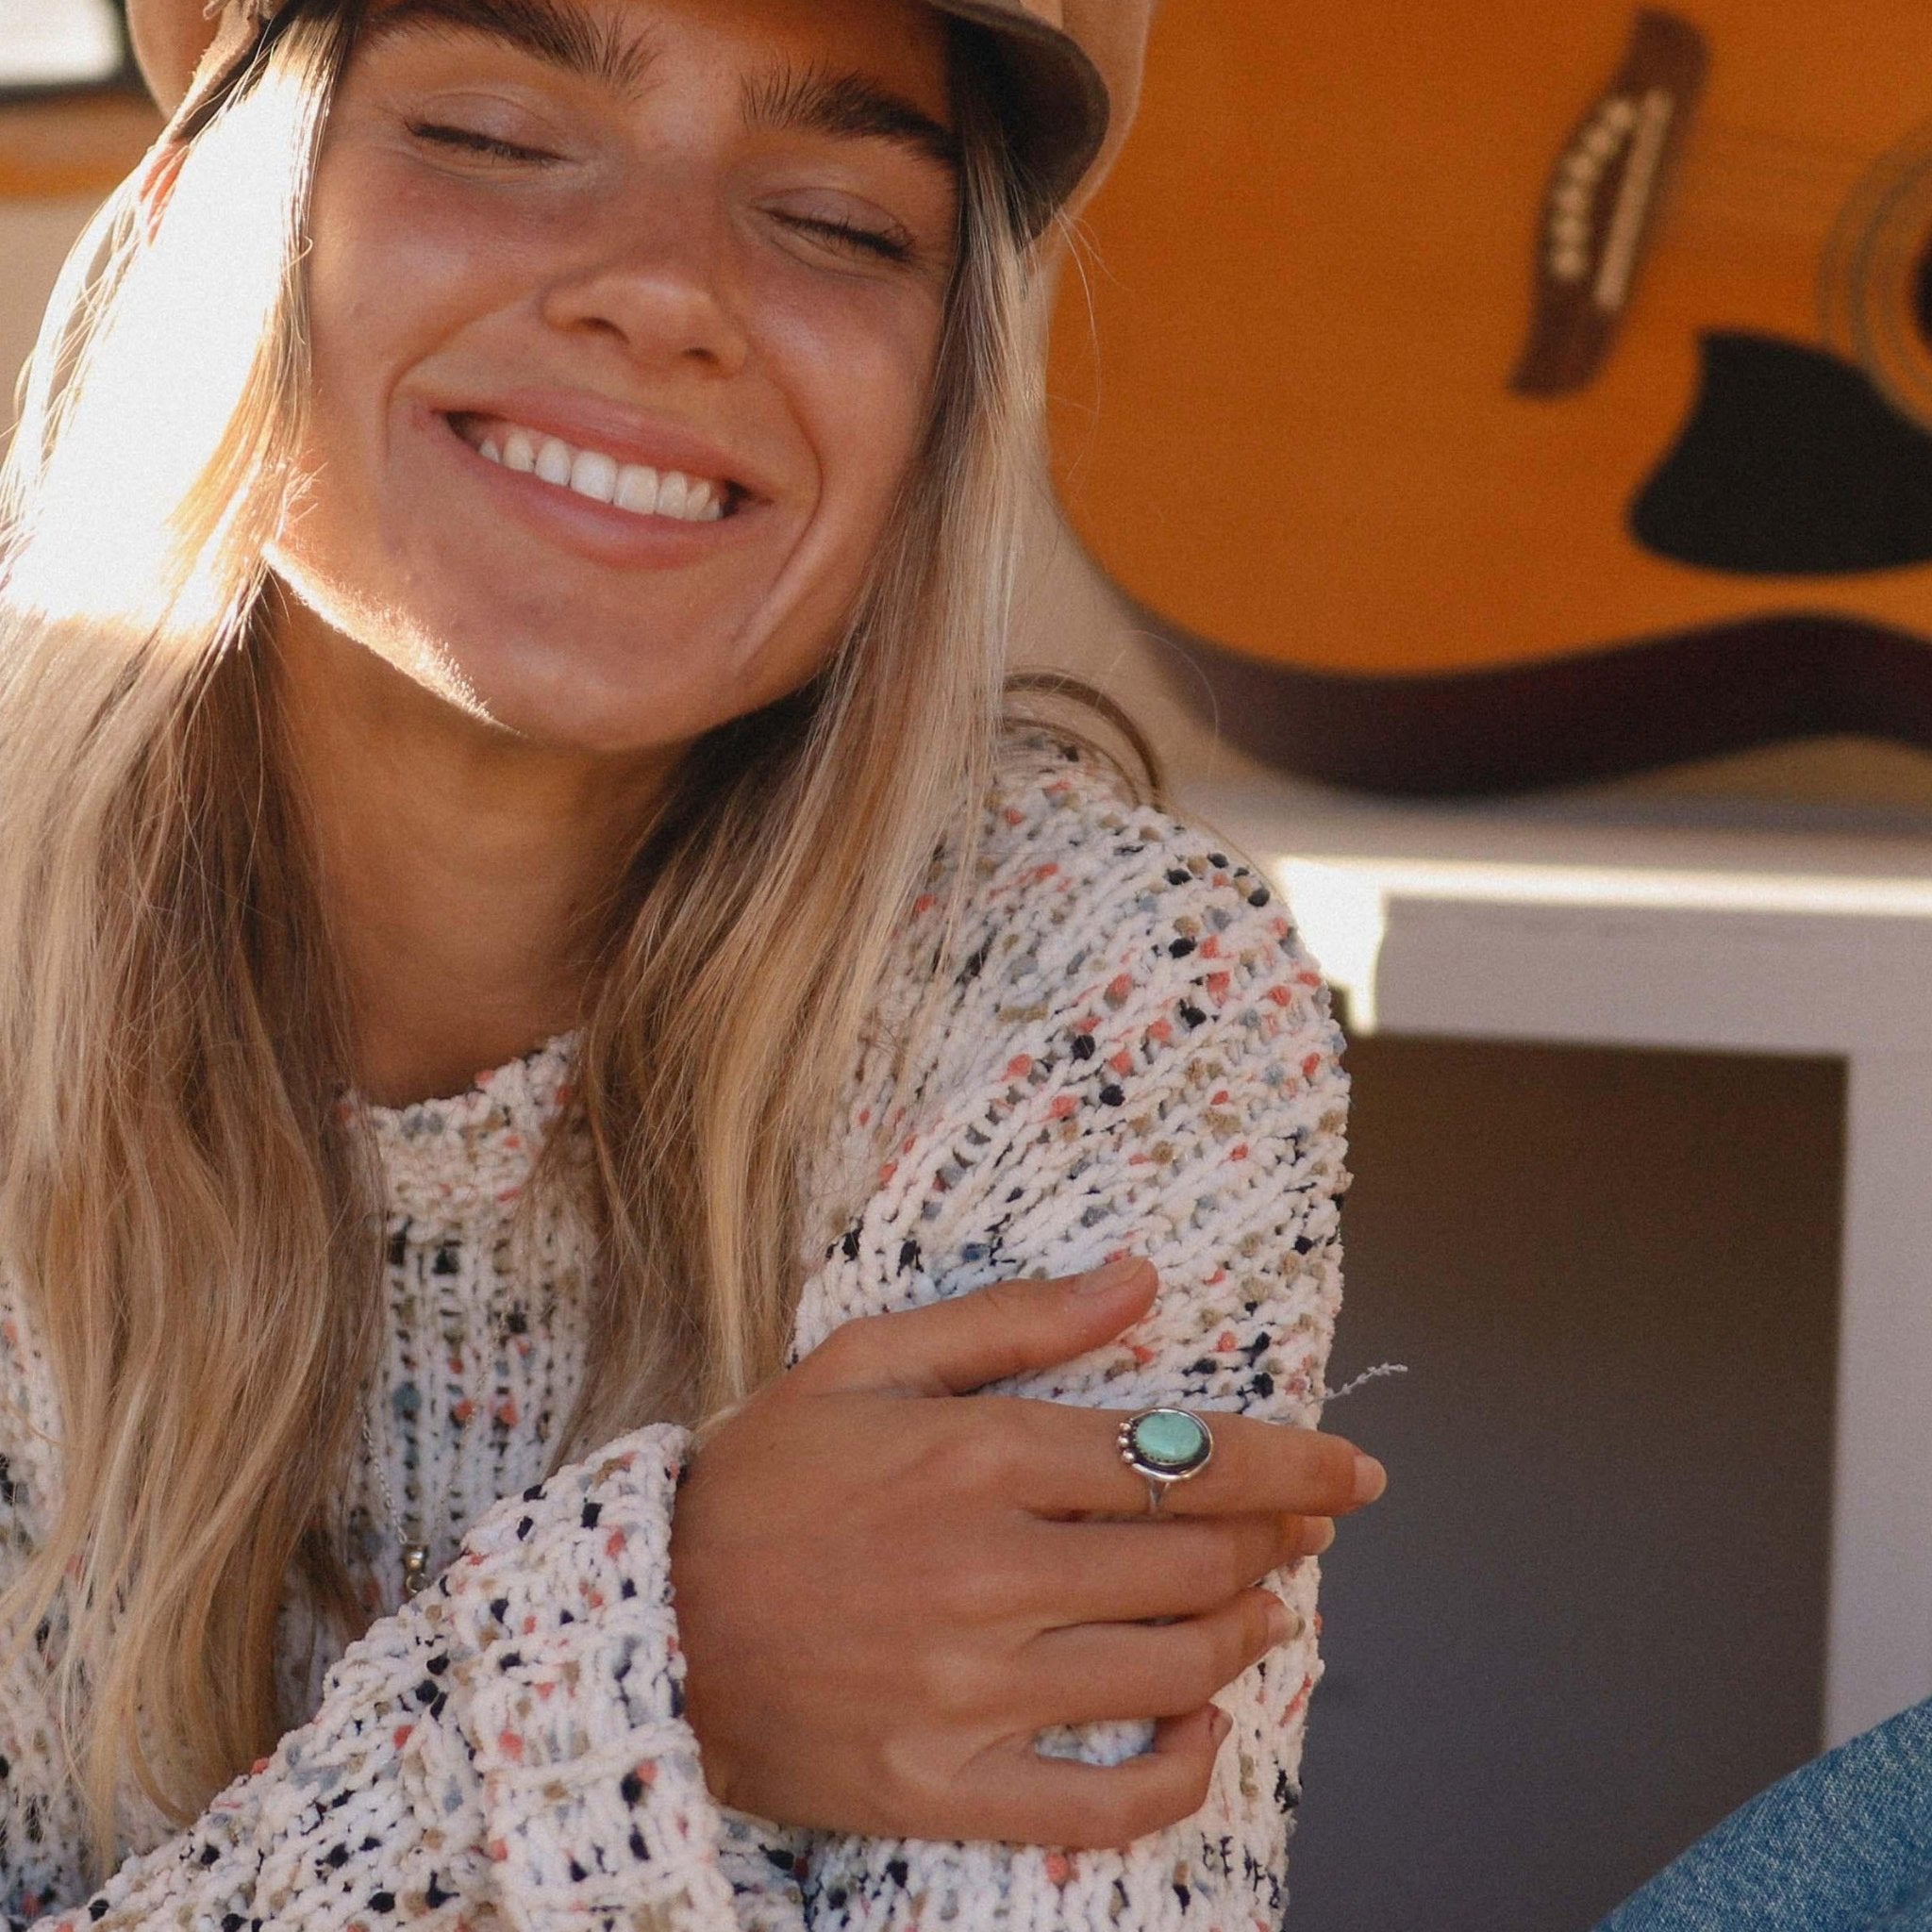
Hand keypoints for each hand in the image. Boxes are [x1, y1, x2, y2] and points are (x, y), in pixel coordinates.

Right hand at [668, 1258, 1385, 1848]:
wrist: (644, 1622)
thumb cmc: (760, 1479)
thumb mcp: (866, 1360)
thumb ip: (1013, 1321)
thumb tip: (1140, 1280)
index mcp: (978, 1458)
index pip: (1183, 1457)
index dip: (1291, 1463)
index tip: (1353, 1469)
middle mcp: (991, 1573)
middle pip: (1197, 1560)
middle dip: (1279, 1539)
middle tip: (1306, 1529)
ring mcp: (972, 1692)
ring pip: (1172, 1667)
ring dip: (1246, 1632)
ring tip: (1262, 1608)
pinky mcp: (943, 1786)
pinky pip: (1105, 1801)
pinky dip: (1184, 1770)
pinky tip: (1206, 1729)